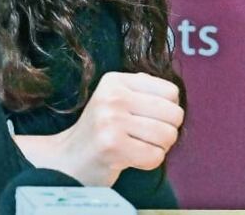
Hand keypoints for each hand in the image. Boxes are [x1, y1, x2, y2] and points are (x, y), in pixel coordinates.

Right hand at [15, 72, 183, 185]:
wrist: (70, 157)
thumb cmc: (101, 130)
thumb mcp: (114, 99)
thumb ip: (141, 89)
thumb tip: (171, 92)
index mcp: (114, 81)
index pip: (170, 92)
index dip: (167, 109)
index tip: (146, 117)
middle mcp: (111, 96)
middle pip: (174, 114)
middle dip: (167, 131)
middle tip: (144, 135)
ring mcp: (110, 120)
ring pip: (168, 136)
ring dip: (158, 148)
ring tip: (137, 146)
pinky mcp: (112, 145)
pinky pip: (155, 156)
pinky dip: (148, 162)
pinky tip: (129, 157)